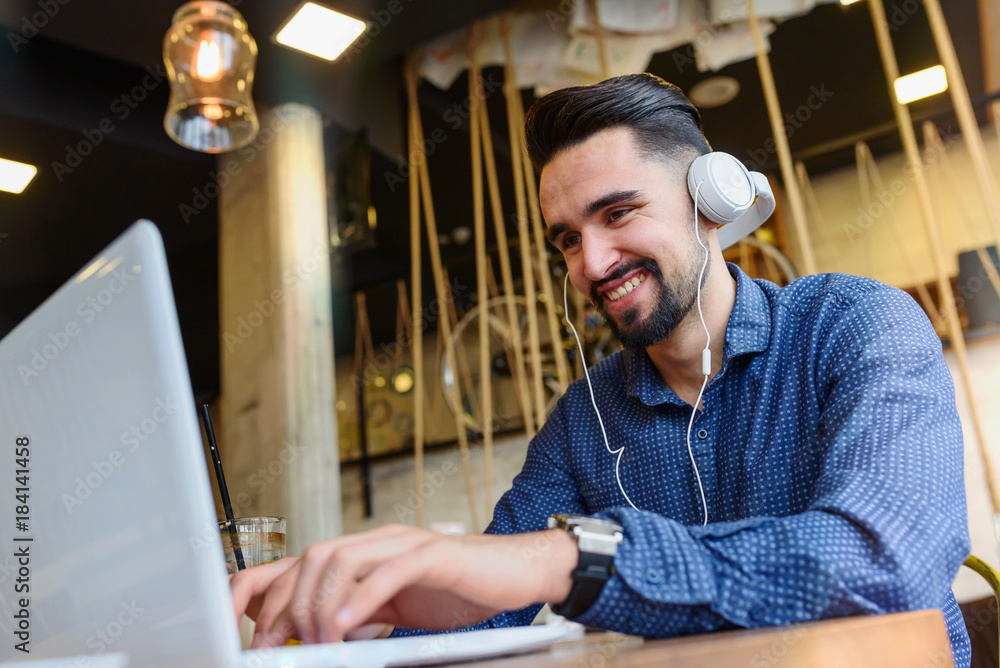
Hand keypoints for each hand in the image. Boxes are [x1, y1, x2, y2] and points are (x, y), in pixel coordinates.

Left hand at [228, 524, 575, 646]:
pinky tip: (345, 624)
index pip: (301, 563)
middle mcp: (378, 541)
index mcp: (364, 553)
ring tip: (314, 641)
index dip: (268, 595)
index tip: (248, 636)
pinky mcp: (434, 555)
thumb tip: (318, 639)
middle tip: (276, 646)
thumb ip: (357, 615)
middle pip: (313, 557)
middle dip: (285, 603)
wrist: (514, 573)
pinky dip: (362, 598)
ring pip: (342, 558)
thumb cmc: (456, 591)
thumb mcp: (395, 608)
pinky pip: (390, 571)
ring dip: (318, 604)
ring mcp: (405, 543)